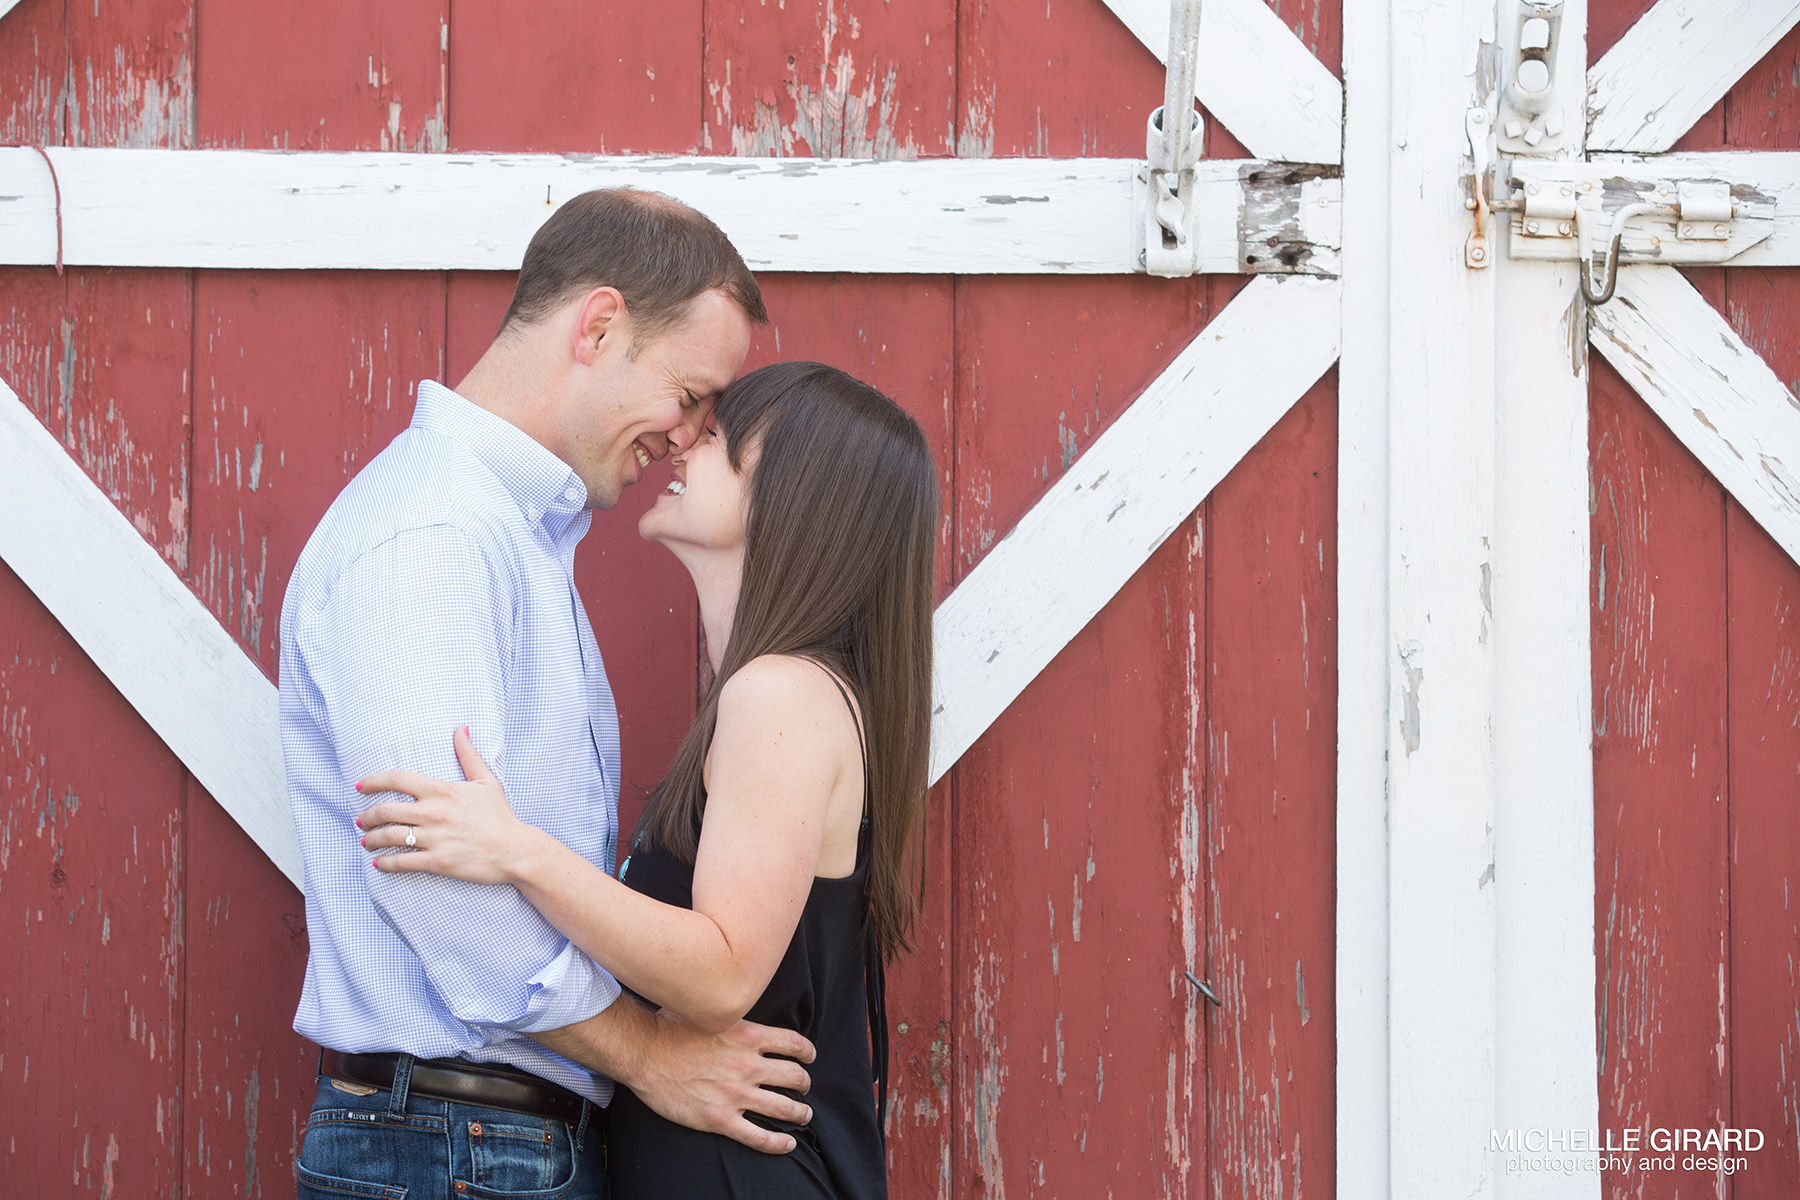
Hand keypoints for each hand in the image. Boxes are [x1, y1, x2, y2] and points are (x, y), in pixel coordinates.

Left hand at [355, 726, 535, 884]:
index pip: (397, 779)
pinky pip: (402, 862)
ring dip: (371, 839)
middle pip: (385, 809)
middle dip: (367, 815)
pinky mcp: (438, 862)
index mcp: (443, 790)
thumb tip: (461, 728)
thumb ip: (468, 755)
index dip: (372, 781)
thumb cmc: (501, 816)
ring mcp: (435, 838)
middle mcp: (435, 812)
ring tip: (367, 841)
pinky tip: (379, 863)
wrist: (516, 850)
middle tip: (361, 820)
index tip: (360, 786)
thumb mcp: (486, 781)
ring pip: (389, 836)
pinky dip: (385, 863)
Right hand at [626, 1010, 817, 1154]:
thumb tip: (736, 1003)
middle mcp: (748, 1065)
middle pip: (794, 1076)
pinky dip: (778, 1144)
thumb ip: (730, 1013)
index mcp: (748, 1036)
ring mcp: (736, 1094)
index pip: (793, 1043)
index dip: (807, 1051)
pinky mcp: (720, 1119)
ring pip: (784, 1108)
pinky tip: (787, 1144)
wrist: (644, 1053)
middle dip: (804, 1083)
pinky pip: (758, 1137)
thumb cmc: (669, 1027)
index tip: (809, 1056)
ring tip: (803, 1114)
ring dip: (799, 1112)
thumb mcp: (708, 1009)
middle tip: (804, 1087)